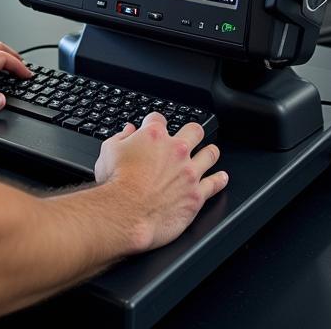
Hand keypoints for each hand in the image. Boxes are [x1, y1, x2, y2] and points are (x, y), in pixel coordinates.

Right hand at [94, 111, 227, 251]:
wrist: (126, 213)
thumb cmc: (115, 184)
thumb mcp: (109, 151)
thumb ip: (121, 137)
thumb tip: (128, 131)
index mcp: (153, 136)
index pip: (159, 118)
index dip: (156, 122)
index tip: (156, 127)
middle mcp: (175, 150)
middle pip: (194, 130)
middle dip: (192, 131)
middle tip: (191, 136)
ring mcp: (189, 171)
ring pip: (210, 154)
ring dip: (210, 152)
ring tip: (210, 152)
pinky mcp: (197, 194)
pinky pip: (215, 183)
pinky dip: (219, 179)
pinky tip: (221, 177)